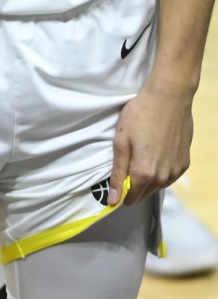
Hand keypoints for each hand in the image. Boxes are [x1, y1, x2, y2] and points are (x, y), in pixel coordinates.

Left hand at [109, 78, 193, 205]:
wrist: (170, 97)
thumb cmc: (140, 116)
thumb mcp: (121, 144)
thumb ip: (118, 174)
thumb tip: (113, 201)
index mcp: (145, 173)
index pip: (131, 198)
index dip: (121, 194)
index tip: (116, 182)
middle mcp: (164, 176)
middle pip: (145, 193)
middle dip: (134, 187)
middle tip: (127, 166)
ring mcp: (177, 170)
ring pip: (158, 186)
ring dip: (148, 180)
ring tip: (140, 159)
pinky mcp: (186, 162)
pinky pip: (169, 177)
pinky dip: (160, 173)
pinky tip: (154, 158)